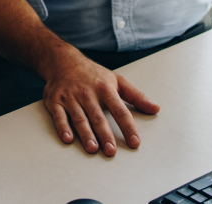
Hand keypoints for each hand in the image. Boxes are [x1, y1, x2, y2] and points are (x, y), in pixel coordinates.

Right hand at [42, 47, 159, 155]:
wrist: (63, 61)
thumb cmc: (93, 74)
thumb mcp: (117, 80)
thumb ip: (136, 96)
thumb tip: (156, 108)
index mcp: (105, 88)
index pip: (120, 110)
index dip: (128, 127)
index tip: (135, 142)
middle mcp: (88, 93)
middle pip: (98, 116)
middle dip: (105, 134)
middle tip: (111, 151)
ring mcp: (71, 97)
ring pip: (79, 118)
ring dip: (86, 133)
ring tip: (92, 148)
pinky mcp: (55, 101)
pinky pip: (59, 115)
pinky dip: (63, 127)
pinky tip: (68, 138)